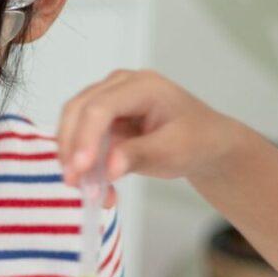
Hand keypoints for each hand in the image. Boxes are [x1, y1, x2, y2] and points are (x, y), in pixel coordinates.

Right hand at [56, 70, 242, 187]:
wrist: (206, 143)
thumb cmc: (197, 141)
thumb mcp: (174, 151)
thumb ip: (140, 155)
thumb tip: (108, 169)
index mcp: (143, 86)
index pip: (101, 107)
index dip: (85, 137)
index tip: (80, 169)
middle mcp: (119, 86)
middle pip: (78, 110)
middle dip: (71, 148)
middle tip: (74, 183)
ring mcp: (108, 99)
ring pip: (73, 124)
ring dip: (74, 158)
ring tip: (91, 191)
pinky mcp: (102, 119)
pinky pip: (81, 139)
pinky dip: (83, 163)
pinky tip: (97, 186)